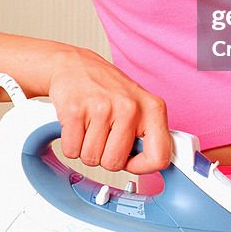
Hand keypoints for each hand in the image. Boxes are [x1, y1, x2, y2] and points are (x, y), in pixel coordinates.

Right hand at [47, 47, 171, 174]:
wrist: (75, 65)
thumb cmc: (108, 88)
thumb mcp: (140, 105)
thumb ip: (149, 134)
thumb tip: (157, 163)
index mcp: (153, 108)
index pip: (159, 156)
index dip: (142, 166)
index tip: (131, 161)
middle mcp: (130, 106)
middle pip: (115, 163)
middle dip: (105, 156)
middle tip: (104, 135)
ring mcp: (102, 108)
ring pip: (91, 159)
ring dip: (87, 149)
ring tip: (91, 125)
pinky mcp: (76, 110)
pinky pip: (72, 150)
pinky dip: (71, 143)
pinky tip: (78, 123)